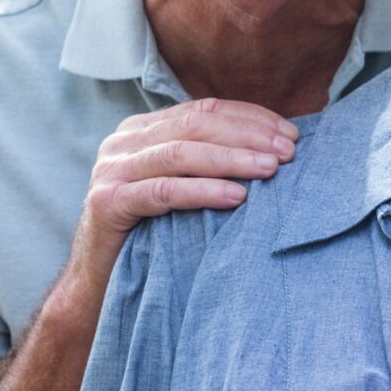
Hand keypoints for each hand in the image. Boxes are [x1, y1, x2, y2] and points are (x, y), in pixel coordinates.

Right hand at [65, 98, 297, 308]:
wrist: (100, 282)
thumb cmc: (154, 229)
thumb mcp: (184, 183)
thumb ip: (212, 157)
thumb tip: (276, 144)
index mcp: (145, 128)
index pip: (206, 109)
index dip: (252, 118)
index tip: (290, 134)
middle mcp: (125, 140)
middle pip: (197, 125)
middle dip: (248, 136)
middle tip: (287, 152)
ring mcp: (111, 169)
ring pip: (182, 153)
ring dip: (233, 159)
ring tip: (270, 169)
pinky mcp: (107, 202)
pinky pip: (164, 190)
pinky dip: (204, 190)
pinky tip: (236, 196)